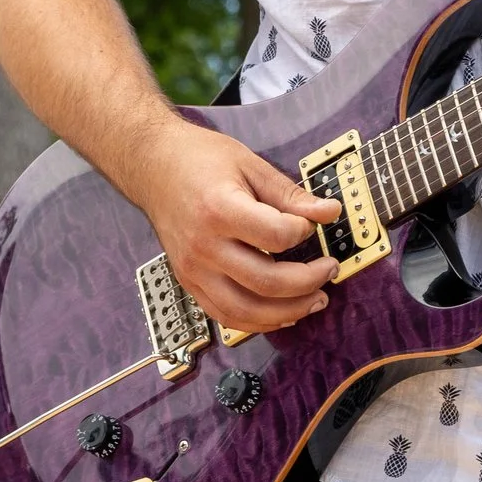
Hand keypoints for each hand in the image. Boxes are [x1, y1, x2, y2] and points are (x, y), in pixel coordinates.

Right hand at [132, 118, 339, 333]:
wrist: (152, 165)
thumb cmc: (198, 159)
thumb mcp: (250, 164)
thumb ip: (290, 194)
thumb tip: (329, 212)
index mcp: (220, 210)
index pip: (277, 237)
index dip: (304, 231)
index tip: (312, 223)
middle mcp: (204, 246)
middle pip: (266, 282)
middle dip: (309, 281)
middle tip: (330, 269)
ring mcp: (193, 269)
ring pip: (246, 310)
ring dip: (288, 312)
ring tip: (316, 300)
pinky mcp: (189, 281)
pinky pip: (225, 315)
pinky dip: (258, 322)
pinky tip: (282, 314)